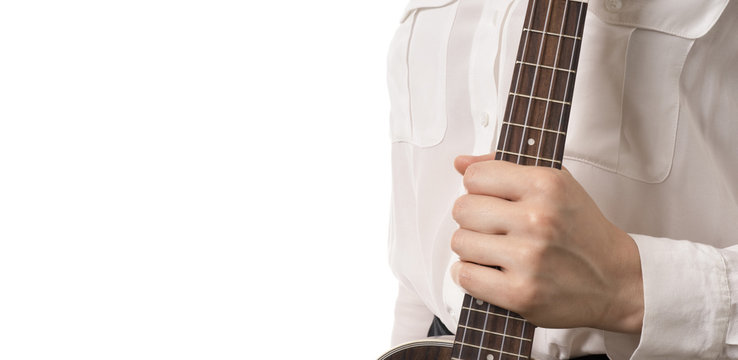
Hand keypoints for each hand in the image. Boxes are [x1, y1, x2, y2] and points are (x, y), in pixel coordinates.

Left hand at [450, 154, 643, 333]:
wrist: (616, 280)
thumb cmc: (581, 232)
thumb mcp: (555, 185)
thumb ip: (505, 167)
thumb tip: (460, 163)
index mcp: (546, 185)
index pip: (475, 177)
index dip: (477, 188)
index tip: (490, 199)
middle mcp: (537, 219)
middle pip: (463, 209)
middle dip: (472, 219)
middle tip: (492, 228)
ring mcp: (529, 258)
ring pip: (460, 243)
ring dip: (471, 249)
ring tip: (494, 251)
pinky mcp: (521, 293)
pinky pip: (466, 276)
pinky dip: (470, 275)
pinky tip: (488, 271)